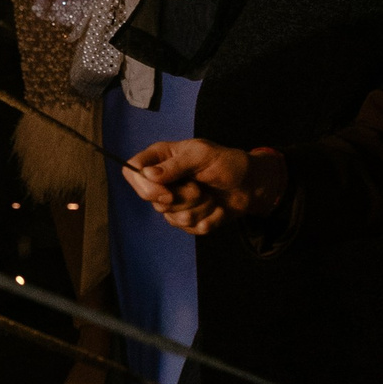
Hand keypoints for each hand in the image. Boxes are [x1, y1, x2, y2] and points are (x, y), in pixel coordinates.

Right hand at [121, 139, 281, 234]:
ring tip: (211, 196)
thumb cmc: (226, 162)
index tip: (167, 193)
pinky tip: (217, 208)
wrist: (251, 185)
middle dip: (182, 198)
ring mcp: (173, 203)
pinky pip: (190, 228)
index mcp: (160, 159)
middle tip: (200, 188)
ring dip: (200, 208)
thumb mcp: (202, 155)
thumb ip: (175, 165)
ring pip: (173, 217)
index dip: (144, 187)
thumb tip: (148, 174)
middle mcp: (162, 181)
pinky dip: (209, 219)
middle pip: (153, 200)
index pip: (132, 172)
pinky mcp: (186, 220)